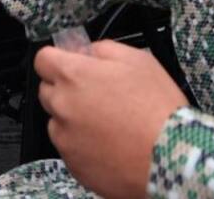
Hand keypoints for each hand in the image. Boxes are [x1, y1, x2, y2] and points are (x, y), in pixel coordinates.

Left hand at [36, 41, 187, 198]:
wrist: (170, 156)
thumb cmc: (157, 107)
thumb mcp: (137, 59)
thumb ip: (103, 49)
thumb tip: (87, 51)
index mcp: (74, 76)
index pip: (43, 59)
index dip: (58, 58)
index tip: (72, 63)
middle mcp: (62, 106)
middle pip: (47, 90)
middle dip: (66, 88)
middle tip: (97, 94)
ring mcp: (65, 138)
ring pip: (58, 121)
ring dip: (73, 118)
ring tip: (108, 123)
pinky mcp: (73, 164)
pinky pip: (69, 147)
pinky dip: (82, 144)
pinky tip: (108, 142)